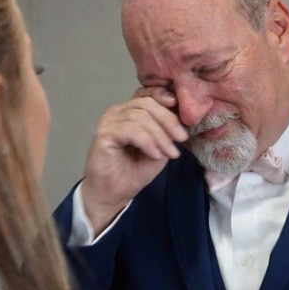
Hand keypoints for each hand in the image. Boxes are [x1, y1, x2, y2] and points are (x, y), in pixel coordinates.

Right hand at [81, 86, 187, 235]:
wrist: (114, 195)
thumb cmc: (133, 172)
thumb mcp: (159, 149)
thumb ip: (166, 132)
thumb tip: (183, 120)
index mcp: (130, 112)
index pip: (147, 94)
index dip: (163, 97)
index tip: (180, 111)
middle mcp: (117, 112)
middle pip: (147, 104)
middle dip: (168, 121)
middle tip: (181, 139)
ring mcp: (109, 121)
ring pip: (140, 116)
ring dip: (160, 136)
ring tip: (169, 153)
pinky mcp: (104, 134)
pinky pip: (130, 130)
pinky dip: (147, 142)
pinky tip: (155, 154)